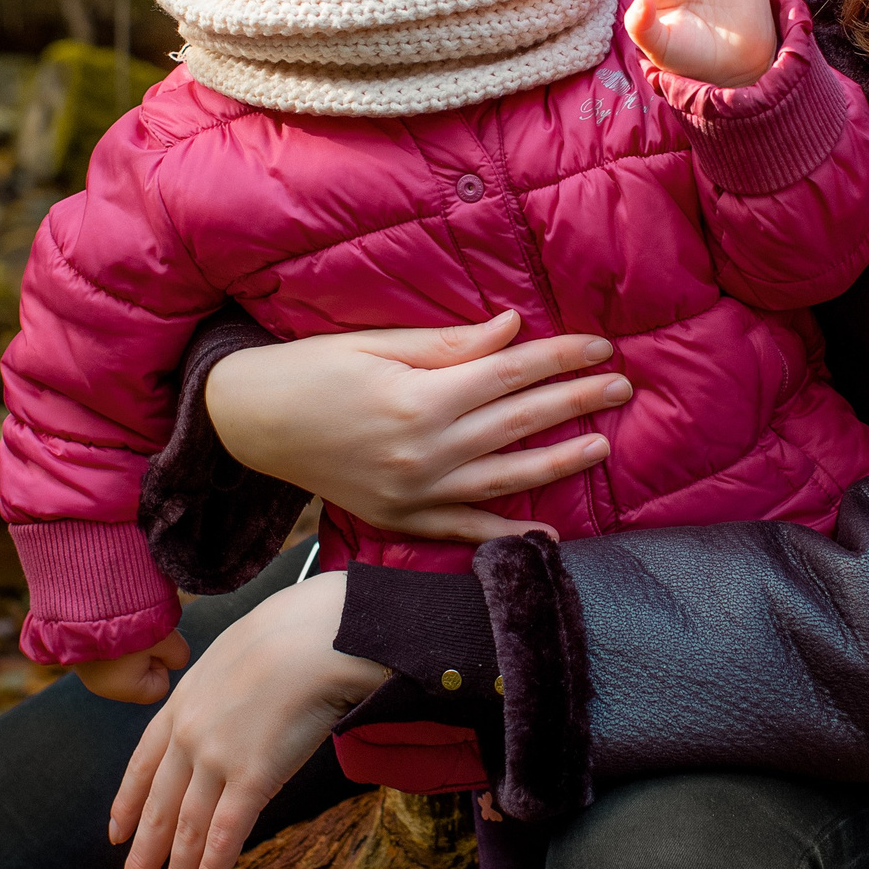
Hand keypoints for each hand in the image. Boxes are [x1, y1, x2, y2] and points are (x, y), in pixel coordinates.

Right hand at [73, 631, 190, 703]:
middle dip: (145, 656)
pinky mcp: (79, 655)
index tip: (152, 646)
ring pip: (124, 664)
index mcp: (124, 689)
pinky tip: (110, 624)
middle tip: (138, 635)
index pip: (159, 687)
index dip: (162, 664)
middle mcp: (102, 687)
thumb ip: (178, 655)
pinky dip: (112, 641)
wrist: (86, 600)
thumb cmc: (131, 625)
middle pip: (141, 676)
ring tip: (123, 627)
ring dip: (129, 647)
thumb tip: (175, 662)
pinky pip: (106, 654)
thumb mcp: (167, 639)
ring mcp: (87, 673)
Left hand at [109, 570, 386, 868]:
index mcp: (181, 702)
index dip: (127, 804)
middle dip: (141, 856)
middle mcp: (188, 737)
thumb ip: (222, 685)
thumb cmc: (291, 634)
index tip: (116, 834)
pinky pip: (224, 835)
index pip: (142, 763)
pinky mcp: (251, 779)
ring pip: (185, 830)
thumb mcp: (234, 652)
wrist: (315, 637)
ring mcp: (216, 759)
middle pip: (156, 807)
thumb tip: (235, 698)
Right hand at [204, 310, 632, 543]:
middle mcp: (423, 453)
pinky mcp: (398, 520)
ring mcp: (413, 494)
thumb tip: (513, 331)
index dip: (560, 357)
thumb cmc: (310, 370)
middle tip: (623, 387)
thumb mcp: (376, 344)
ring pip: (505, 480)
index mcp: (419, 400)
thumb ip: (450, 345)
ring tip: (602, 445)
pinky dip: (506, 536)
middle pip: (519, 424)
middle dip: (576, 402)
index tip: (601, 346)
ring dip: (559, 463)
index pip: (511, 374)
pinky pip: (464, 532)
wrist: (246, 424)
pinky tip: (548, 538)